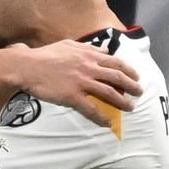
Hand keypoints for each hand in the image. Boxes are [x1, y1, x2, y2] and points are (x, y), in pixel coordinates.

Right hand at [16, 40, 141, 125]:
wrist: (28, 67)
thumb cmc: (46, 54)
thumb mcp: (69, 44)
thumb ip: (88, 48)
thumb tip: (104, 51)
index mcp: (89, 55)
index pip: (115, 62)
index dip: (128, 70)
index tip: (135, 76)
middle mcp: (89, 68)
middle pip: (117, 77)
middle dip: (132, 86)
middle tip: (139, 92)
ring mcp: (82, 83)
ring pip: (109, 93)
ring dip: (122, 102)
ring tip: (130, 107)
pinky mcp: (72, 96)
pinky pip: (91, 109)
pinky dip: (101, 117)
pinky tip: (108, 123)